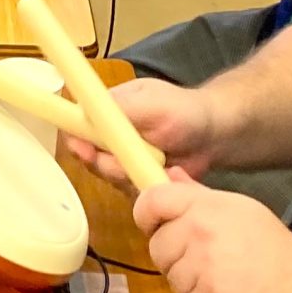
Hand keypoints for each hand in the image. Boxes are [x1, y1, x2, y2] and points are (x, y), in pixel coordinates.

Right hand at [63, 79, 220, 187]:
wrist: (215, 136)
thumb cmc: (185, 111)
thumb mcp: (152, 103)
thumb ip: (121, 106)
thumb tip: (85, 108)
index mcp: (107, 110)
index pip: (77, 124)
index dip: (76, 138)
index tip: (82, 149)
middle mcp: (109, 135)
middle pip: (88, 154)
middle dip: (104, 163)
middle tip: (123, 164)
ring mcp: (122, 159)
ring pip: (107, 175)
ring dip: (126, 175)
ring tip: (154, 164)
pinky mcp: (136, 178)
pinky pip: (126, 189)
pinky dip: (141, 186)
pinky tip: (161, 175)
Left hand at [137, 173, 291, 292]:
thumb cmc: (275, 250)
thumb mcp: (242, 210)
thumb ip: (199, 195)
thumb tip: (169, 176)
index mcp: (206, 208)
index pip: (152, 200)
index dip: (145, 212)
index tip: (152, 223)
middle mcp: (199, 235)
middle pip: (157, 245)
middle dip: (173, 254)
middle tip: (203, 259)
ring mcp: (202, 272)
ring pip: (171, 277)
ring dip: (189, 282)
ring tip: (221, 278)